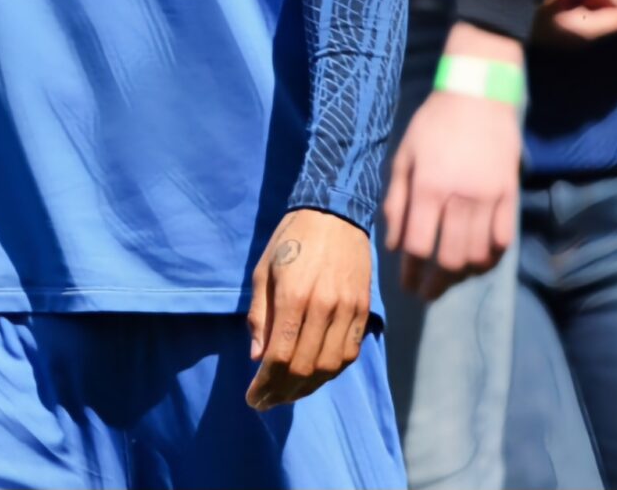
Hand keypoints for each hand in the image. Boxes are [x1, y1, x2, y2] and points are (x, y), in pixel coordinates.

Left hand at [246, 209, 372, 409]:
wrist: (334, 214)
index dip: (265, 384)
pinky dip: (331, 371)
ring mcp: (349, 310)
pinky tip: (314, 377)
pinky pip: (350, 353)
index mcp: (294, 296)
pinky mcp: (364, 311)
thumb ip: (260, 316)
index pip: (279, 356)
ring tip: (287, 395)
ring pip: (330, 366)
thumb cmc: (290, 240)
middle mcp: (325, 307)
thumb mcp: (263, 272)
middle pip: (305, 367)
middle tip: (266, 402)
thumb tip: (258, 358)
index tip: (252, 398)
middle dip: (283, 392)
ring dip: (307, 388)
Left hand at [381, 24, 520, 299]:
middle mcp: (460, 199)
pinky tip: (478, 263)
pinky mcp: (511, 197)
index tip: (407, 285)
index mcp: (428, 188)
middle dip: (437, 284)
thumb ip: (396, 202)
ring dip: (464, 276)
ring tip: (450, 280)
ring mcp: (489, 200)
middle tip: (427, 292)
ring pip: (480, 256)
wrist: (479, 97)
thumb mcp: (403, 158)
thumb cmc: (432, 126)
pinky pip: (504, 241)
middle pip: (451, 259)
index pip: (419, 246)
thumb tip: (394, 246)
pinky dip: (491, 259)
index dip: (412, 273)